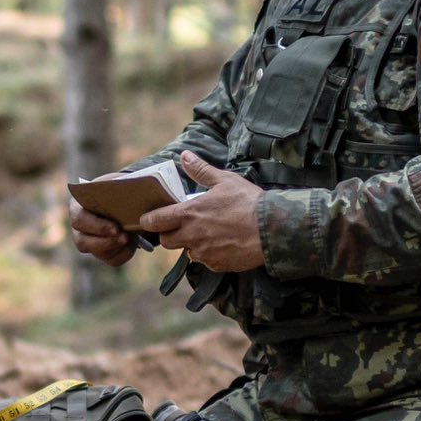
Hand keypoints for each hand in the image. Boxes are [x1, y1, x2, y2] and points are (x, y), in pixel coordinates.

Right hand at [69, 196, 137, 266]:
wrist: (128, 200)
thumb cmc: (119, 189)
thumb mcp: (118, 184)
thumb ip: (119, 190)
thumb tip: (129, 197)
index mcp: (77, 206)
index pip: (79, 219)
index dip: (97, 226)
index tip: (116, 228)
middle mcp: (79, 227)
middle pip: (82, 241)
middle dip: (106, 241)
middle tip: (125, 237)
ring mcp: (89, 242)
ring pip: (97, 253)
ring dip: (116, 247)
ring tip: (131, 238)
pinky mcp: (102, 252)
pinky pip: (112, 259)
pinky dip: (125, 253)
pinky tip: (133, 242)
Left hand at [140, 152, 266, 272]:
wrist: (272, 229)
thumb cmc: (248, 202)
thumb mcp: (224, 180)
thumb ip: (201, 170)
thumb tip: (185, 155)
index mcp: (189, 214)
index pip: (154, 221)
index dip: (149, 220)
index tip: (148, 219)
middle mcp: (191, 236)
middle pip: (166, 242)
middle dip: (169, 234)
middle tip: (181, 226)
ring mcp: (204, 253)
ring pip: (187, 252)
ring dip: (192, 244)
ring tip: (209, 233)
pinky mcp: (217, 265)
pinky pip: (206, 261)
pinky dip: (210, 254)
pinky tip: (224, 243)